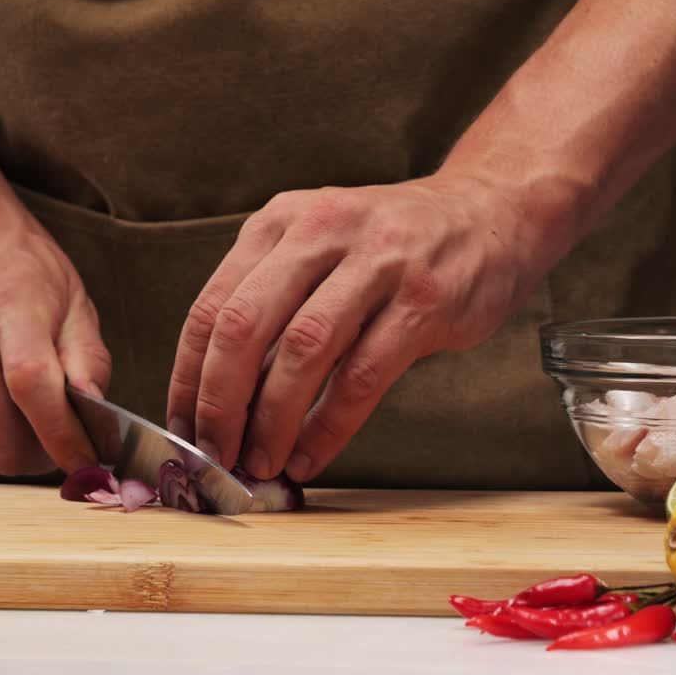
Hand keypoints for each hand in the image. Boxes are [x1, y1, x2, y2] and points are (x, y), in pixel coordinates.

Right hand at [0, 168, 111, 476]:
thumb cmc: (10, 255)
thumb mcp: (70, 294)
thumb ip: (88, 359)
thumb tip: (100, 418)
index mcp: (7, 312)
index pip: (36, 394)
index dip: (69, 439)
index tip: (97, 462)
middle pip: (4, 444)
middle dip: (45, 455)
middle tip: (67, 436)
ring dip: (16, 440)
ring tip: (31, 400)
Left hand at [166, 173, 537, 482]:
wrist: (491, 211)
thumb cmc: (393, 244)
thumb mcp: (319, 244)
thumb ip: (271, 301)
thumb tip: (219, 394)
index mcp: (281, 221)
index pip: (211, 306)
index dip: (188, 377)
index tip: (184, 428)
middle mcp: (322, 231)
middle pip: (244, 326)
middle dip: (220, 404)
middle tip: (215, 454)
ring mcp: (377, 263)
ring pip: (302, 352)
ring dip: (273, 421)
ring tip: (262, 463)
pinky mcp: (424, 300)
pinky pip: (362, 377)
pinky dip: (329, 427)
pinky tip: (312, 455)